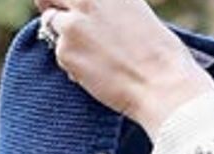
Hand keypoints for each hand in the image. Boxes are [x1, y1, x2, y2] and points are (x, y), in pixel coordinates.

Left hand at [36, 0, 213, 135]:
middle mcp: (86, 0)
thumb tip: (94, 14)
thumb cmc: (163, 56)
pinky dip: (73, 64)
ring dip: (66, 38)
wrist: (163, 86)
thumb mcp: (138, 15)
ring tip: (95, 58)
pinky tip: (97, 73)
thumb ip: (110, 10)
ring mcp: (71, 25)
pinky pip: (60, 55)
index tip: (65, 4)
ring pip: (52, 26)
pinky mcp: (64, 52)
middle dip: (50, 6)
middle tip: (58, 20)